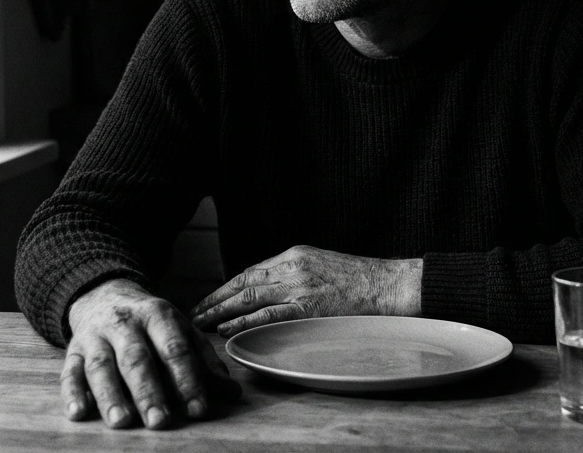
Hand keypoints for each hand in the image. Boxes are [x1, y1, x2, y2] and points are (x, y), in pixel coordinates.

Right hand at [61, 278, 239, 428]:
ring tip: (122, 421)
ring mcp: (95, 336)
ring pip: (101, 366)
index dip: (187, 379)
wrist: (104, 294)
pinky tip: (79, 413)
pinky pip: (69, 371)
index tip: (197, 409)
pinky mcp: (73, 350)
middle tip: (160, 420)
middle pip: (136, 358)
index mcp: (157, 315)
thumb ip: (204, 361)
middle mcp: (124, 322)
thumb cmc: (150, 323)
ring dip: (111, 395)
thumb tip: (232, 393)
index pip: (174, 348)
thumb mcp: (180, 331)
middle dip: (149, 391)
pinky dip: (72, 393)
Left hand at [189, 245, 422, 335]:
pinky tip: (226, 328)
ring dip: (220, 310)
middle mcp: (291, 266)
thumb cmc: (361, 279)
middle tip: (193, 312)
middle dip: (214, 298)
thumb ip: (297, 275)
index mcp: (294, 254)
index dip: (226, 287)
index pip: (250, 272)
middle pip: (242, 282)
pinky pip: (268, 315)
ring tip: (200, 322)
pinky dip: (243, 321)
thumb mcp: (323, 266)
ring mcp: (299, 286)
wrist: (389, 283)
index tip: (209, 299)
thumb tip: (273, 292)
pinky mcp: (308, 306)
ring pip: (248, 297)